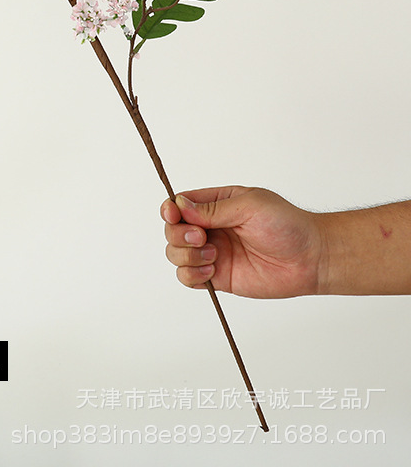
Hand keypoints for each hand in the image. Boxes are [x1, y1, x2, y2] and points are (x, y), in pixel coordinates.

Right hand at [161, 186, 323, 297]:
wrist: (310, 259)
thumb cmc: (287, 225)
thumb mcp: (250, 205)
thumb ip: (213, 208)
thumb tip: (180, 206)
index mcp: (215, 204)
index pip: (179, 204)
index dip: (170, 210)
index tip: (173, 215)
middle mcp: (210, 227)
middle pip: (172, 230)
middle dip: (179, 235)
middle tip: (201, 238)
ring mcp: (212, 252)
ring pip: (175, 253)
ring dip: (186, 255)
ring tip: (213, 255)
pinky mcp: (217, 276)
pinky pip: (187, 277)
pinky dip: (191, 274)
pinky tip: (212, 270)